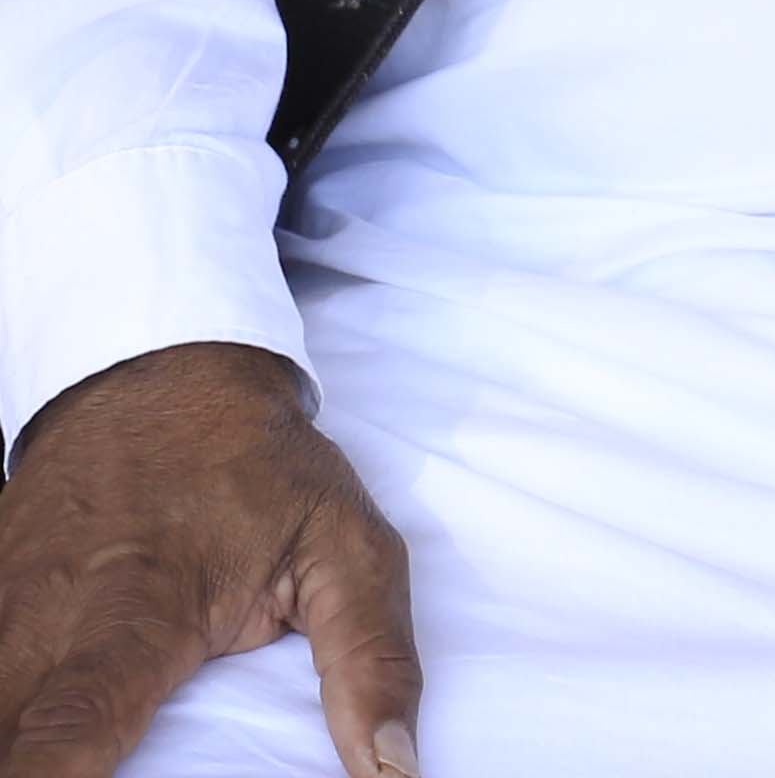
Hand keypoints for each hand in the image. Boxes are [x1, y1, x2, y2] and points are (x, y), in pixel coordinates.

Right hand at [0, 341, 420, 777]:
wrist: (164, 380)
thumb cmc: (261, 472)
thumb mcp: (348, 548)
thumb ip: (369, 660)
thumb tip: (391, 767)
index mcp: (142, 613)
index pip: (75, 723)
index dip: (48, 776)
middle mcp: (52, 616)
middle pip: (4, 725)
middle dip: (18, 764)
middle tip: (47, 771)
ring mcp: (0, 604)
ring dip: (7, 733)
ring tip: (40, 753)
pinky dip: (0, 700)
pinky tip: (21, 716)